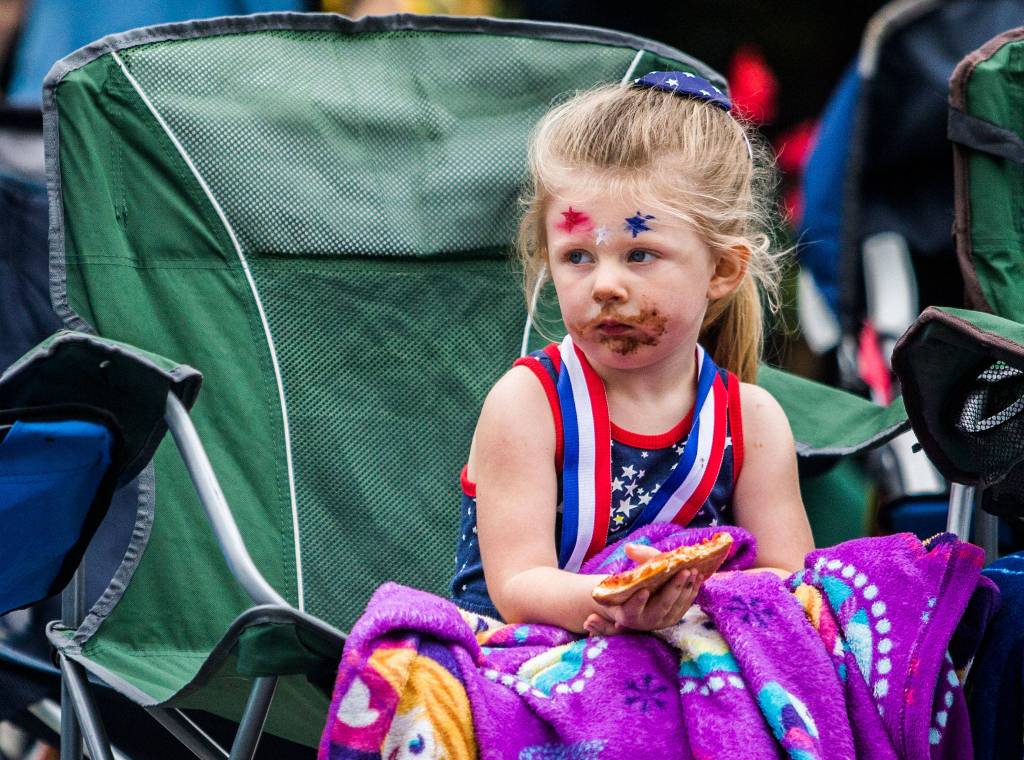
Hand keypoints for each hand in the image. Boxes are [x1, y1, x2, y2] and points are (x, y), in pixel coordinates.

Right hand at [584, 544, 703, 634]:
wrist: (638, 605)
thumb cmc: (632, 586)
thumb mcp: (633, 574)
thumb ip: (635, 560)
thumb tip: (629, 547)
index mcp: (628, 613)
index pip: (632, 609)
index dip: (637, 602)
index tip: (644, 591)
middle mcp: (644, 621)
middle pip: (661, 606)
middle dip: (674, 588)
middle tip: (685, 572)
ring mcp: (661, 621)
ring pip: (676, 606)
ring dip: (686, 588)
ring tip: (693, 571)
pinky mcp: (674, 618)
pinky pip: (685, 605)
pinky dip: (692, 590)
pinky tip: (698, 577)